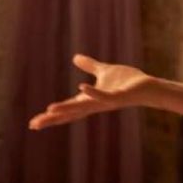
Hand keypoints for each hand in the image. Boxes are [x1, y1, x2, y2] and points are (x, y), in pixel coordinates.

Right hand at [28, 54, 155, 129]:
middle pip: (70, 113)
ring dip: (67, 108)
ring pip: (83, 107)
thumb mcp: (104, 70)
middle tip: (34, 124)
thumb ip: (90, 65)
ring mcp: (106, 102)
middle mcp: (95, 104)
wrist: (148, 87)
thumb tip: (75, 57)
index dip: (51, 116)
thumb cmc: (128, 82)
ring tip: (49, 109)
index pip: (67, 109)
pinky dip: (93, 92)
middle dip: (53, 119)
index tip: (34, 123)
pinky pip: (104, 96)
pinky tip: (81, 87)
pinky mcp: (118, 97)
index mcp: (90, 99)